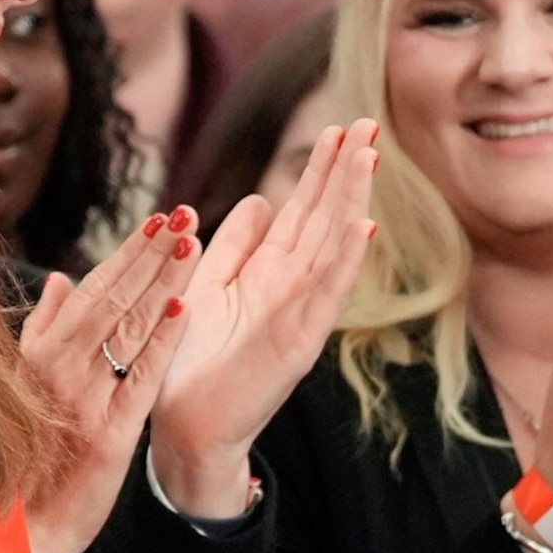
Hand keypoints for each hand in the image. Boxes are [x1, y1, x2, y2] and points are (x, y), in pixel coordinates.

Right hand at [19, 208, 200, 552]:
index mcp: (37, 359)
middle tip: (184, 215)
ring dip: (161, 284)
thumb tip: (61, 278)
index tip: (157, 221)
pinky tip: (184, 307)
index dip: (126, 256)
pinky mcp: (109, 438)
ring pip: (127, 331)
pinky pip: (139, 380)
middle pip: (110, 302)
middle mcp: (58, 374)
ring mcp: (84, 403)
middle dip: (149, 256)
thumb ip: (41, 333)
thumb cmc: (15, 461)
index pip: (89, 295)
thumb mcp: (20, 390)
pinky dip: (160, 343)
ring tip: (191, 243)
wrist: (16, 533)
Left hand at [149, 122, 378, 516]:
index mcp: (271, 272)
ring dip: (352, 203)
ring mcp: (300, 314)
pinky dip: (344, 264)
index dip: (322, 170)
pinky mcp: (297, 344)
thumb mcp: (207, 287)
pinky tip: (362, 229)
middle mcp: (293, 287)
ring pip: (332, 247)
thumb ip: (235, 247)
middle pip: (325, 218)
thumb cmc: (192, 363)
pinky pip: (325, 296)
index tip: (339, 129)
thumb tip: (262, 199)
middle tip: (368, 124)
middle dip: (346, 172)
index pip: (304, 210)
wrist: (183, 427)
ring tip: (369, 159)